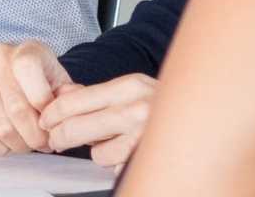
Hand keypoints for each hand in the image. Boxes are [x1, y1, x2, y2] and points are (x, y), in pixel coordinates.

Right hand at [0, 41, 67, 155]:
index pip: (30, 73)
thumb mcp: (59, 81)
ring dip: (19, 145)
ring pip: (1, 127)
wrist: (13, 73)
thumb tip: (71, 107)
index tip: (52, 121)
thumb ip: (68, 94)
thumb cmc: (40, 80)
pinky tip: (8, 145)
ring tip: (28, 145)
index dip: (45, 106)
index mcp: (25, 50)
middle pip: (17, 110)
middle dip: (35, 136)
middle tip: (44, 145)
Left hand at [40, 74, 158, 166]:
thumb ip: (96, 93)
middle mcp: (138, 109)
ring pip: (97, 154)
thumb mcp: (133, 90)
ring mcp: (145, 137)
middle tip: (56, 140)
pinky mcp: (148, 159)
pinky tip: (129, 153)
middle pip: (76, 128)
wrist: (210, 118)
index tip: (45, 121)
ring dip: (99, 152)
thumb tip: (60, 93)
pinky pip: (117, 168)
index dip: (52, 114)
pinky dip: (119, 163)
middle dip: (60, 137)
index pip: (73, 100)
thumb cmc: (166, 105)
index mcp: (130, 86)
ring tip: (113, 143)